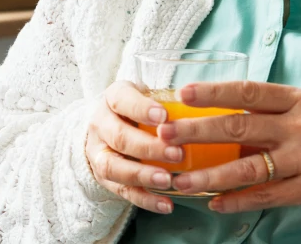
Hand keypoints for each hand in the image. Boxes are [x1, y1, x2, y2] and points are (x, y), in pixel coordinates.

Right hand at [85, 81, 184, 213]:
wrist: (108, 126)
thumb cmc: (138, 109)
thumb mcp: (146, 95)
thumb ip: (166, 101)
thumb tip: (202, 105)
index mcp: (112, 99)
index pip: (122, 101)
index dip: (142, 109)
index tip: (164, 116)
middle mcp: (100, 125)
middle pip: (120, 137)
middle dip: (148, 147)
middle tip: (177, 154)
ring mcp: (98, 153)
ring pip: (114, 166)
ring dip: (142, 175)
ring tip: (167, 181)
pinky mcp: (104, 177)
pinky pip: (122, 191)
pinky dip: (145, 200)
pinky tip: (166, 205)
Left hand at [156, 81, 300, 214]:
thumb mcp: (299, 109)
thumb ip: (262, 110)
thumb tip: (204, 109)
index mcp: (296, 100)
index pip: (249, 92)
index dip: (214, 92)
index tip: (182, 94)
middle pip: (241, 128)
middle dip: (198, 132)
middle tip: (165, 136)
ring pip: (249, 168)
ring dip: (209, 175)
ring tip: (179, 179)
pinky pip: (266, 196)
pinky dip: (237, 199)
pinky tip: (213, 202)